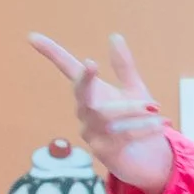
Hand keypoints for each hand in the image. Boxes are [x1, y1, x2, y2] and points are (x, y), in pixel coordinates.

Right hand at [31, 29, 173, 193]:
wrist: (149, 158)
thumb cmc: (138, 122)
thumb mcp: (134, 90)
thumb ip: (124, 66)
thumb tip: (114, 36)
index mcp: (91, 92)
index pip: (67, 69)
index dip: (50, 53)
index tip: (32, 36)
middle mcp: (85, 111)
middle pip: (80, 93)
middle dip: (84, 79)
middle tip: (91, 64)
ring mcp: (90, 133)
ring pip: (107, 115)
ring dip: (133, 110)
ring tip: (156, 108)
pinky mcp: (102, 152)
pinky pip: (121, 136)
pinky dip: (143, 128)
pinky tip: (161, 124)